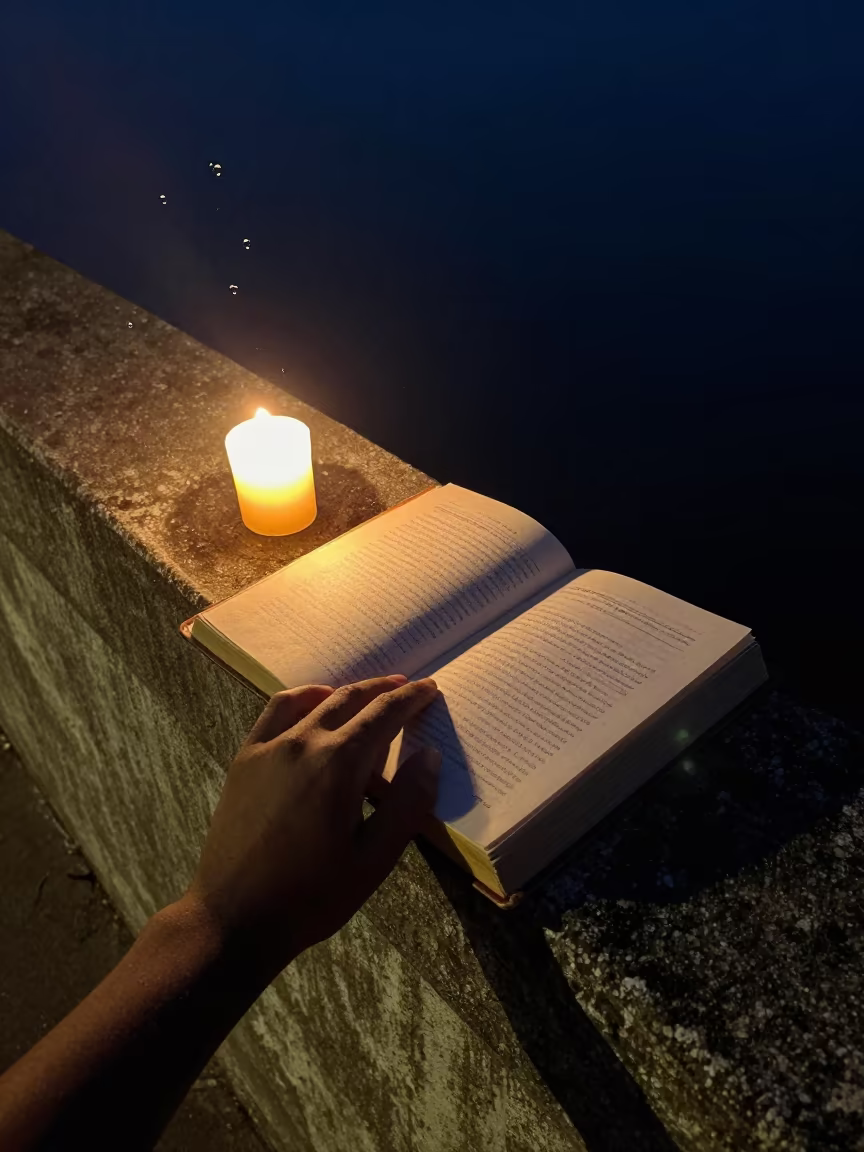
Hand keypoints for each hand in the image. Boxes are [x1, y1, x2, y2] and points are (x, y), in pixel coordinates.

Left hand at [187, 675, 440, 972]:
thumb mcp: (373, 860)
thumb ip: (407, 804)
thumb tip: (429, 757)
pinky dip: (302, 698)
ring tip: (366, 695)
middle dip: (383, 690)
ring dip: (345, 691)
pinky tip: (312, 705)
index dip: (411, 698)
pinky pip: (275, 711)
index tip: (430, 688)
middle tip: (407, 687)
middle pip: (351, 699)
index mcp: (340, 764)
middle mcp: (303, 742)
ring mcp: (269, 747)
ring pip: (313, 699)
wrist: (235, 918)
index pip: (384, 715)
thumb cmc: (312, 896)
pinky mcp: (245, 759)